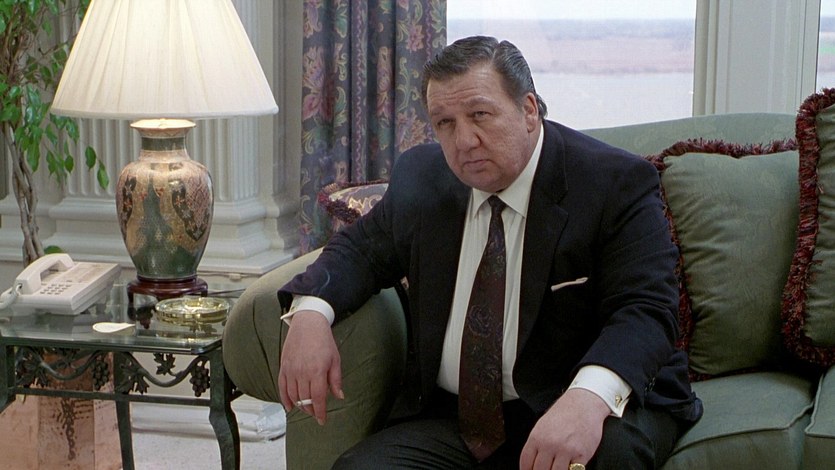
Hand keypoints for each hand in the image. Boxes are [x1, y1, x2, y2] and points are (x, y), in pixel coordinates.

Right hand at [277, 310, 343, 424]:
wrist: (308, 323)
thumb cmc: (324, 341)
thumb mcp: (335, 359)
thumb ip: (335, 380)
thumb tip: (339, 397)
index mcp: (317, 371)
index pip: (317, 399)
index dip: (320, 412)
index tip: (322, 420)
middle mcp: (301, 373)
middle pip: (304, 400)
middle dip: (311, 410)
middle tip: (316, 413)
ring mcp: (290, 370)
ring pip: (293, 396)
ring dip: (300, 406)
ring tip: (307, 409)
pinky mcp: (283, 367)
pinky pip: (281, 387)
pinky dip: (285, 399)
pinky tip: (290, 406)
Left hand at [519, 388, 609, 469]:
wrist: (584, 404)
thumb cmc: (563, 414)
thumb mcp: (542, 426)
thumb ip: (536, 445)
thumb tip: (531, 464)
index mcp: (537, 437)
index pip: (526, 463)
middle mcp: (550, 445)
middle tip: (546, 469)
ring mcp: (566, 450)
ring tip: (557, 467)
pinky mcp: (582, 455)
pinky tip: (569, 467)